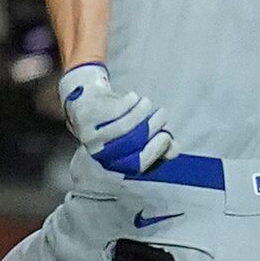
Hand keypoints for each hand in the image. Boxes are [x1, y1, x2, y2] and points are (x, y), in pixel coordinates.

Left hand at [59, 63, 176, 175]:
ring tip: (147, 103)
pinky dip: (128, 102)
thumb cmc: (118, 118)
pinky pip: (113, 110)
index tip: (166, 136)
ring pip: (123, 126)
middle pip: (132, 143)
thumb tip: (173, 149)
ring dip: (142, 112)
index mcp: (113, 161)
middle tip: (162, 114)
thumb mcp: (139, 133)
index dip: (155, 151)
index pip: (137, 163)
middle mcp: (99, 152)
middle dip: (152, 127)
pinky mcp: (85, 115)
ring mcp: (90, 134)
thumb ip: (159, 144)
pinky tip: (133, 97)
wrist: (89, 98)